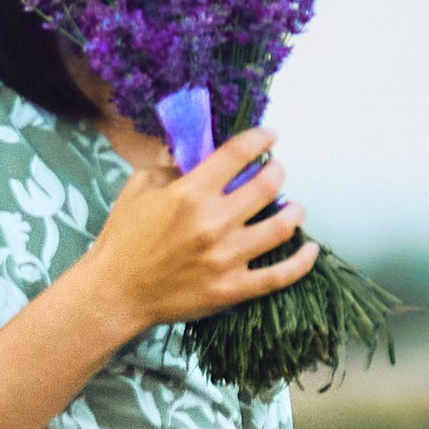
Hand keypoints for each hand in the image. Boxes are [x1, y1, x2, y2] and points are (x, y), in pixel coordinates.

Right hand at [77, 126, 318, 339]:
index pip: (238, 153)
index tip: (269, 136)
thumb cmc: (124, 238)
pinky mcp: (233, 288)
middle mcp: (214, 222)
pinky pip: (280, 275)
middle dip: (277, 171)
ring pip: (281, 226)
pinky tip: (311, 249)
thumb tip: (198, 153)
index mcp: (190, 193)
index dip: (260, 139)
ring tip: (294, 206)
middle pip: (267, 186)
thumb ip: (171, 167)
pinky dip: (302, 262)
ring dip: (294, 210)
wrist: (116, 292)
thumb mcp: (139, 188)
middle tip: (276, 171)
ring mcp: (228, 257)